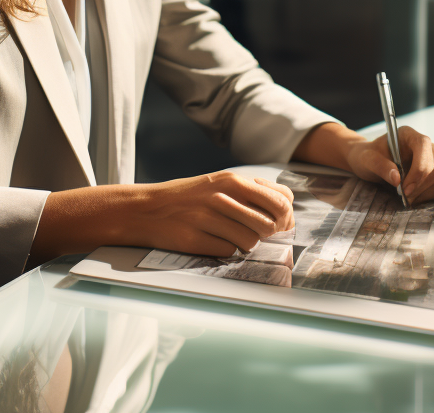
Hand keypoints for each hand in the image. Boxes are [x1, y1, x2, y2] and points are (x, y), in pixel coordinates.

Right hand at [131, 172, 294, 256]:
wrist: (147, 209)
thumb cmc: (190, 197)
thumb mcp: (220, 183)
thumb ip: (251, 192)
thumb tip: (286, 209)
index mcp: (233, 180)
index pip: (281, 199)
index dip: (285, 215)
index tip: (277, 222)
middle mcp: (222, 196)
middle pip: (270, 224)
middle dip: (267, 234)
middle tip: (255, 233)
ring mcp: (208, 218)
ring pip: (251, 242)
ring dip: (245, 245)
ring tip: (229, 236)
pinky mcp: (195, 239)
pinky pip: (228, 253)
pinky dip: (225, 251)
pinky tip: (212, 241)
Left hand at [345, 126, 433, 203]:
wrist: (371, 162)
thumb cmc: (369, 157)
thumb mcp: (368, 160)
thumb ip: (380, 166)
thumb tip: (397, 179)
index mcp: (409, 134)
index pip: (424, 146)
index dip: (419, 169)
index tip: (405, 188)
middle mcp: (425, 144)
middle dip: (421, 185)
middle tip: (405, 196)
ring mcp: (433, 157)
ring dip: (426, 192)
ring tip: (408, 197)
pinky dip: (428, 195)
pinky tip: (414, 197)